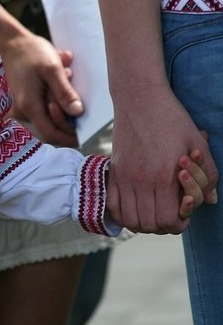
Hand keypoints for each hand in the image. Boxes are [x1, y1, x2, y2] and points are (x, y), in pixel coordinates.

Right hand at [0, 21, 82, 146]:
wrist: (13, 43)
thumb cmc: (32, 53)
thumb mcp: (52, 69)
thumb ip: (64, 92)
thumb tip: (77, 112)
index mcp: (29, 105)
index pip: (50, 134)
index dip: (69, 137)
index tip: (85, 134)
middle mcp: (23, 111)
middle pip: (50, 129)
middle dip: (69, 120)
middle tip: (82, 104)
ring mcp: (23, 107)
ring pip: (48, 119)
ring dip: (63, 107)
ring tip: (67, 78)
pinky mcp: (26, 102)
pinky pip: (44, 109)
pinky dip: (56, 100)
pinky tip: (61, 78)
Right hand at [107, 90, 217, 233]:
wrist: (140, 98)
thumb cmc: (172, 118)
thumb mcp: (198, 143)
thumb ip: (208, 175)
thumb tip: (211, 200)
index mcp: (163, 176)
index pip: (167, 220)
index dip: (177, 224)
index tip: (182, 215)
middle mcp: (141, 181)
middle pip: (148, 225)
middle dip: (162, 226)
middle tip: (170, 214)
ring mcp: (124, 177)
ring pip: (129, 219)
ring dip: (142, 223)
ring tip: (153, 212)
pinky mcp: (113, 171)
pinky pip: (113, 206)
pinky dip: (123, 214)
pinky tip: (135, 206)